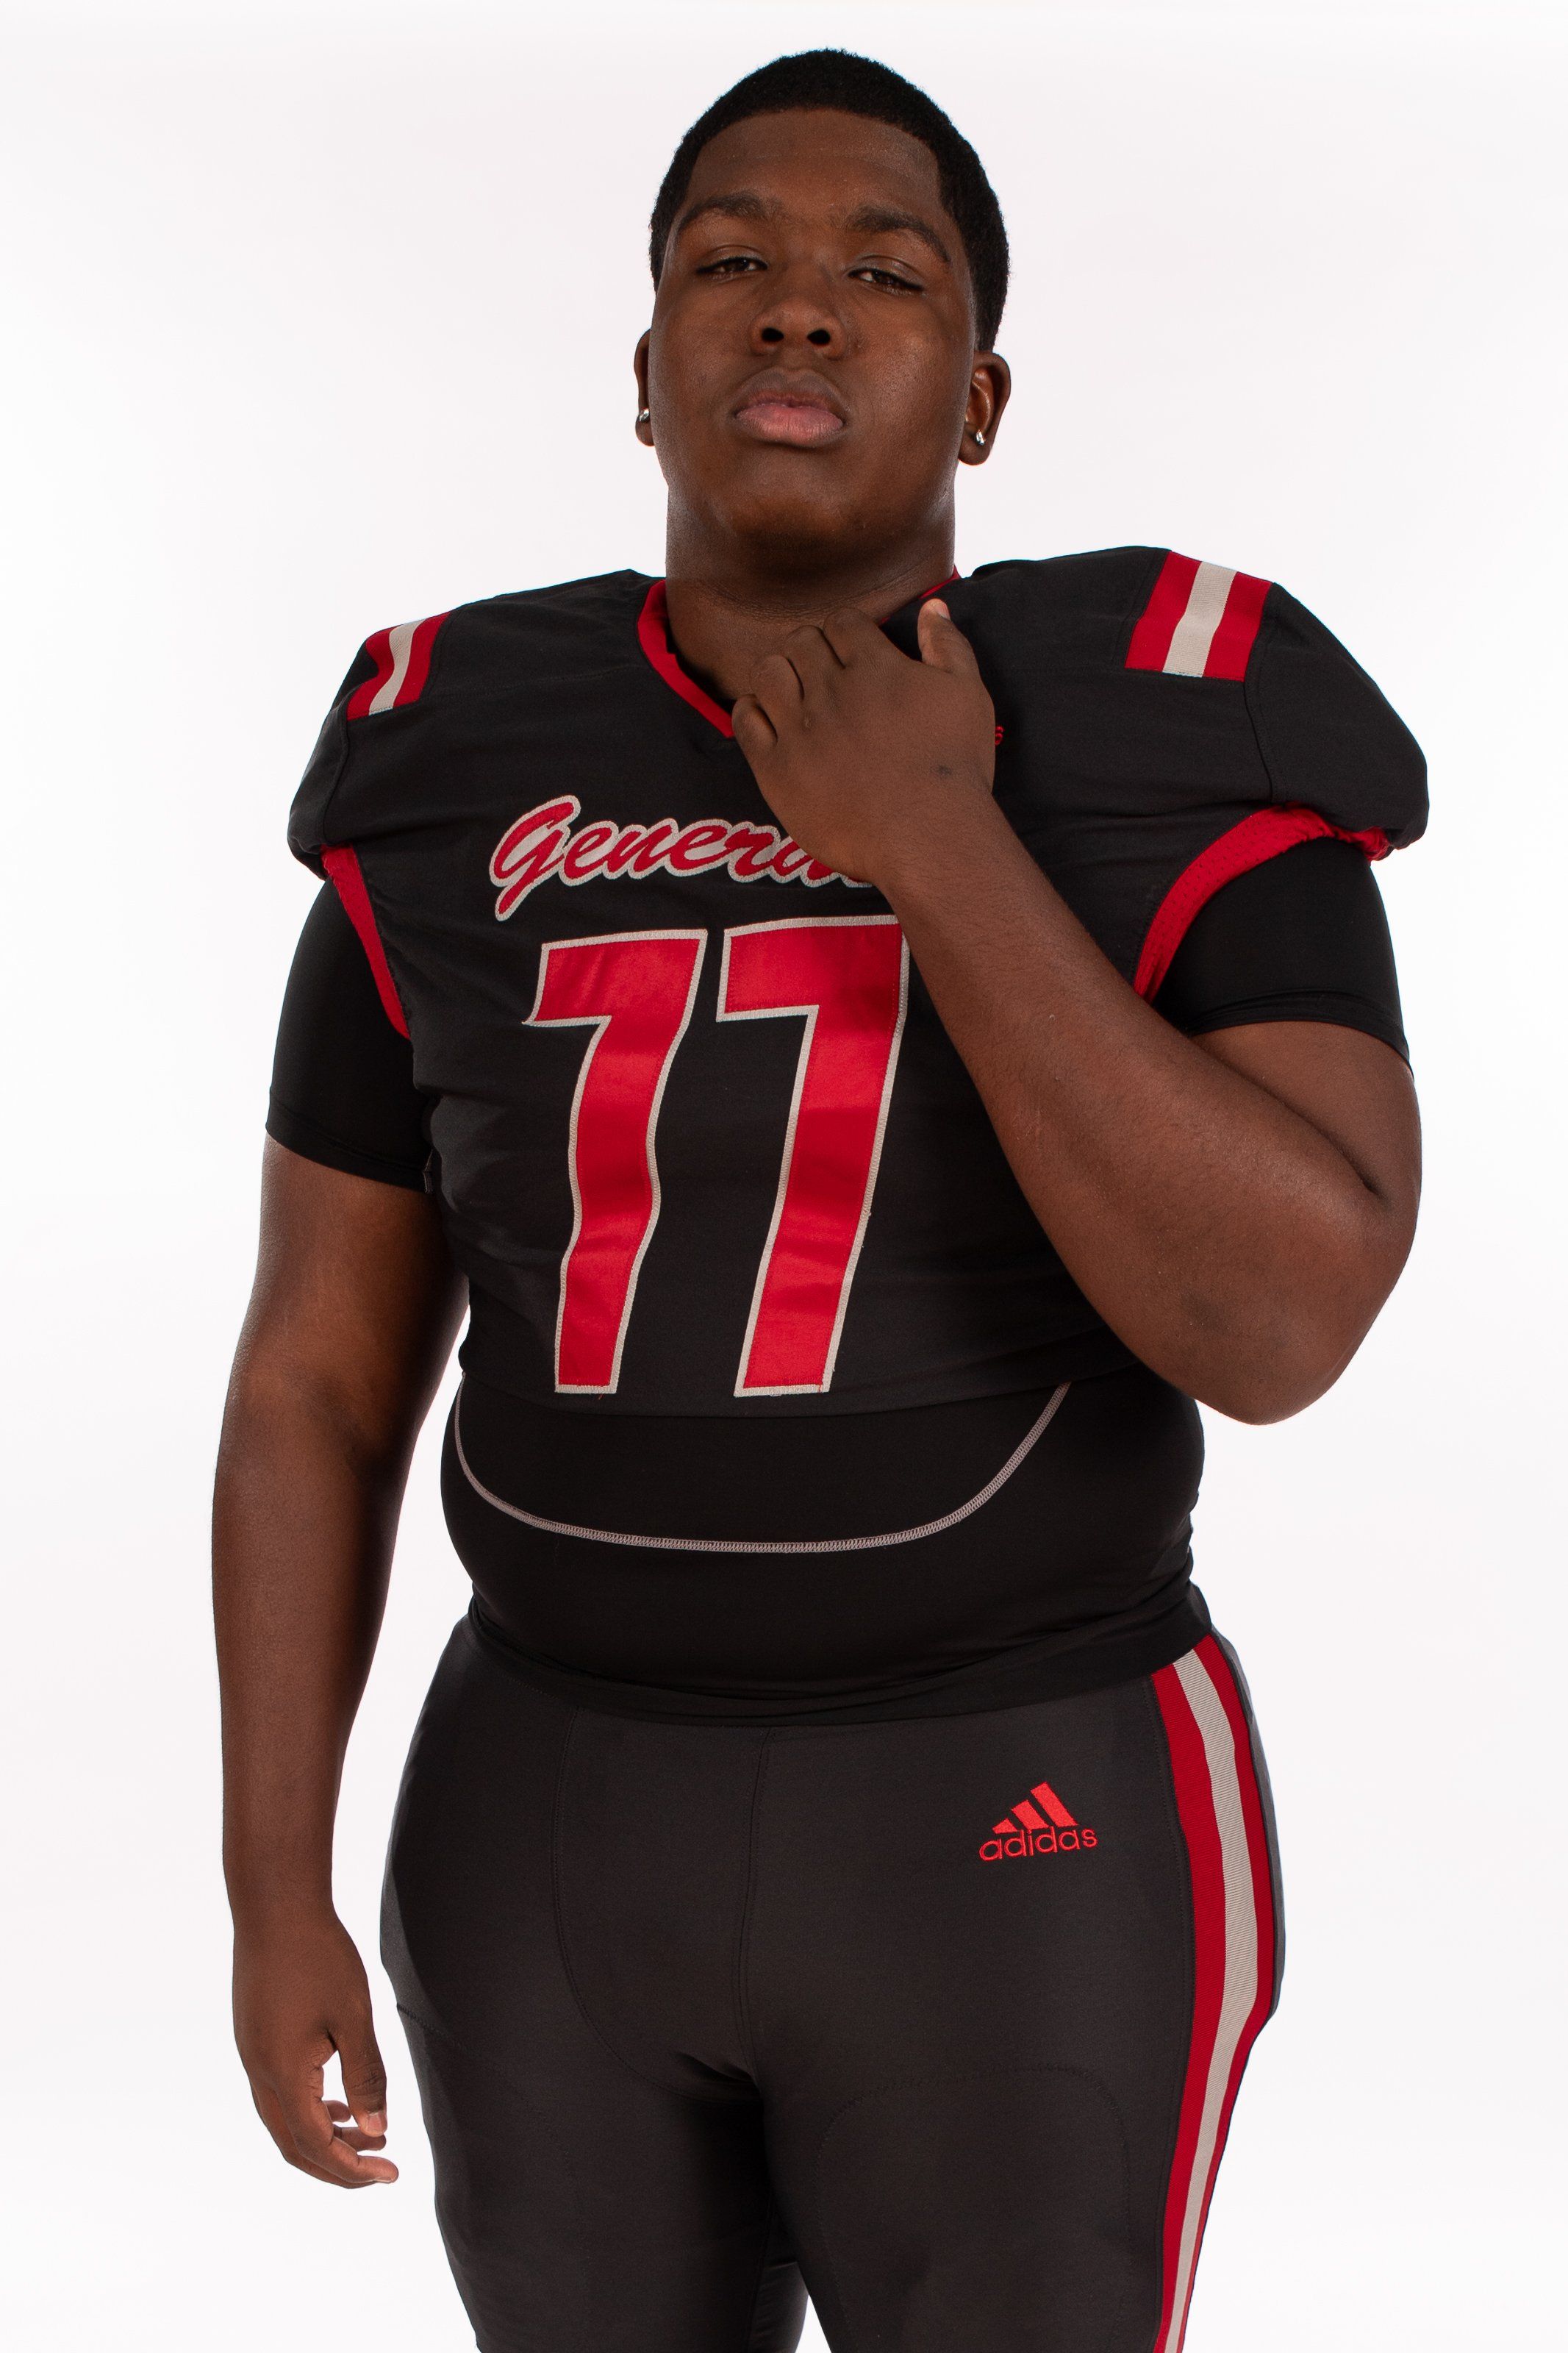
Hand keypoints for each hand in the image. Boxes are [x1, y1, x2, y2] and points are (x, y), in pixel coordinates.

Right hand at [232, 1907, 396, 2186]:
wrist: (274, 1906)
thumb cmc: (318, 1955)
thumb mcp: (353, 2017)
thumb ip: (366, 2076)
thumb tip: (377, 2130)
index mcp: (282, 2074)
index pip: (316, 2145)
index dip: (353, 2168)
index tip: (391, 2174)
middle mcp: (258, 2073)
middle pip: (293, 2146)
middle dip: (337, 2165)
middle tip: (381, 2169)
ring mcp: (250, 2056)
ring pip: (283, 2121)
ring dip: (323, 2137)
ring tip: (369, 2137)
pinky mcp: (253, 2039)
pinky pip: (278, 2094)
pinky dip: (309, 2109)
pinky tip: (338, 2101)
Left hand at [731, 599, 996, 886]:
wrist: (927, 838)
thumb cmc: (954, 768)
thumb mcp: (968, 696)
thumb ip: (948, 646)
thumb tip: (934, 605)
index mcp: (875, 667)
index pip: (842, 622)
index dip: (845, 633)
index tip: (851, 653)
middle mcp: (831, 691)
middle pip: (800, 642)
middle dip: (811, 650)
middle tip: (822, 675)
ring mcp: (799, 729)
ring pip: (767, 673)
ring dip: (778, 673)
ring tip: (793, 693)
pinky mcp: (777, 768)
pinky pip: (745, 721)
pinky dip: (751, 710)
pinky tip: (768, 720)